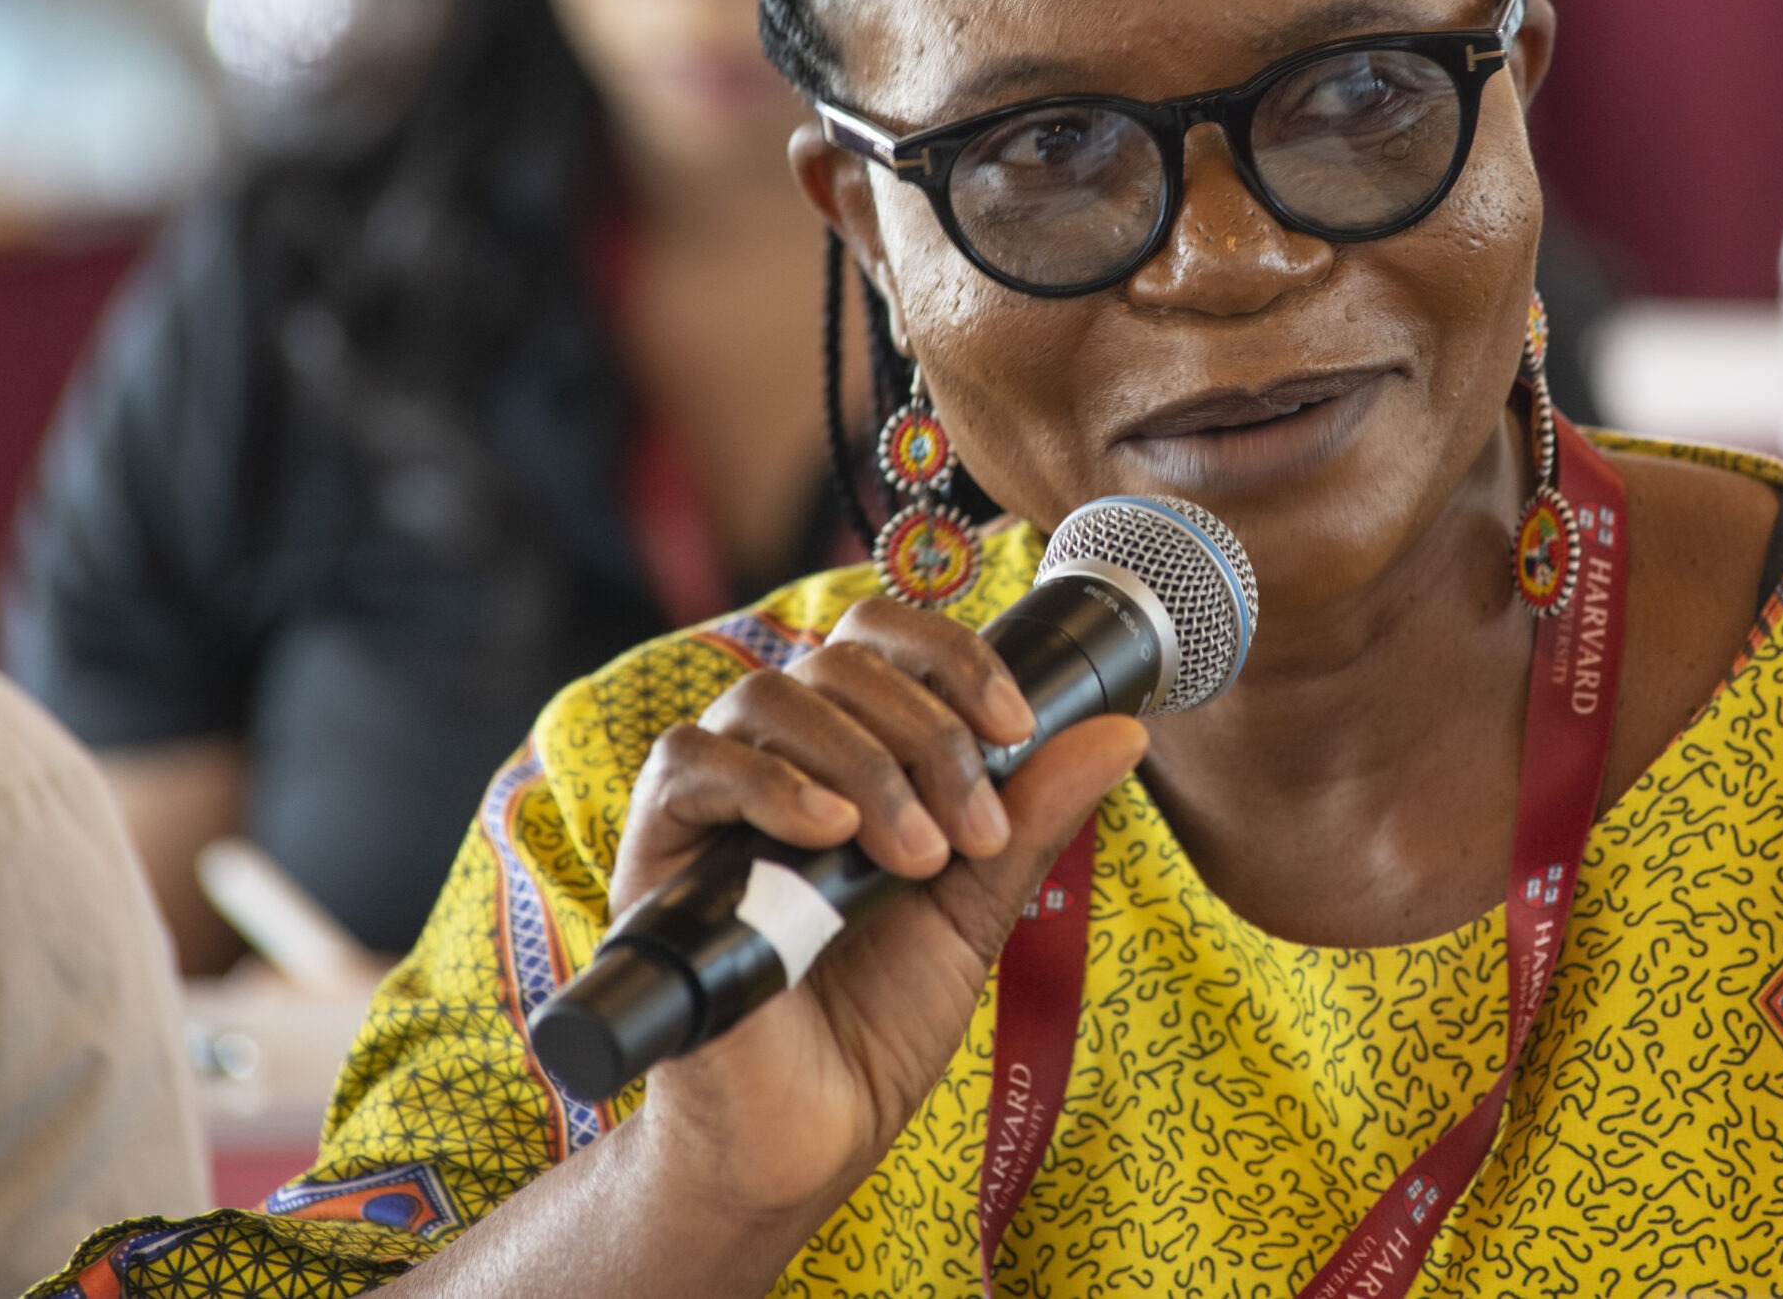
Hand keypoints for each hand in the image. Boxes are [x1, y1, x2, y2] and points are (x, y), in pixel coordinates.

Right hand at [606, 595, 1146, 1231]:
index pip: (884, 640)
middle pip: (842, 663)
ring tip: (916, 858)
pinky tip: (832, 835)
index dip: (953, 657)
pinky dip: (773, 783)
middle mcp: (779, 760)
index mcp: (851, 757)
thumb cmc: (873, 1027)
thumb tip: (1124, 731)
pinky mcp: (658, 848)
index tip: (1018, 726)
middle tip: (971, 837)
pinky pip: (693, 760)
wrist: (800, 1141)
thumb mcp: (975, 910)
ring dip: (867, 763)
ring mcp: (714, 800)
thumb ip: (1032, 818)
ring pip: (774, 697)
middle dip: (929, 736)